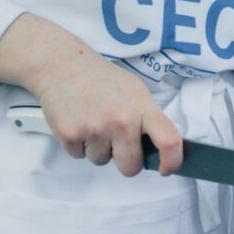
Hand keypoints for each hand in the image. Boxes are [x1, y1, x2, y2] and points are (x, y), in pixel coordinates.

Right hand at [0, 14, 182, 176]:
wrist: (62, 64)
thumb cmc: (101, 78)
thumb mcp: (134, 90)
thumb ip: (146, 118)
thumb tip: (156, 149)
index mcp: (142, 107)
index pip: (168, 140)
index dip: (172, 161)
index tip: (166, 168)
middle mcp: (121, 120)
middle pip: (130, 166)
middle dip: (125, 161)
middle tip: (116, 142)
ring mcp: (94, 129)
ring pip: (101, 161)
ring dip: (98, 149)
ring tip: (92, 121)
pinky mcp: (69, 135)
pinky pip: (79, 156)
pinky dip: (78, 145)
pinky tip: (78, 121)